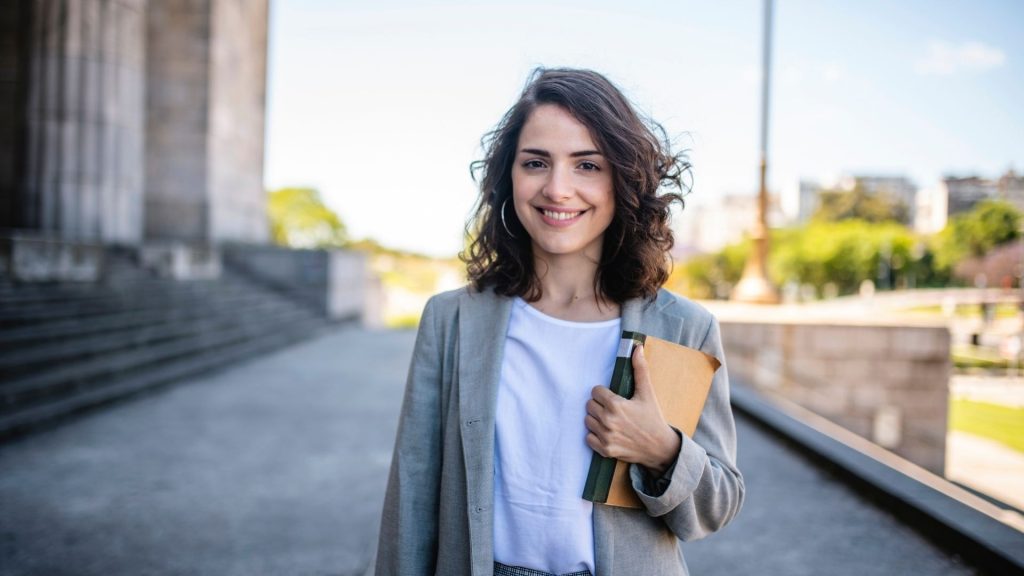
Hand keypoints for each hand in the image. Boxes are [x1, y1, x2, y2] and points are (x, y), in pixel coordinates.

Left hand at [585, 344, 680, 475]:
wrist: (660, 448)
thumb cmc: (653, 418)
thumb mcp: (648, 393)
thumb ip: (640, 370)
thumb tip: (637, 348)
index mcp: (616, 405)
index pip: (595, 391)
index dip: (603, 393)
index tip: (613, 397)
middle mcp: (608, 421)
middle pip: (589, 405)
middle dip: (599, 405)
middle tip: (612, 408)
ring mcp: (606, 437)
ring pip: (587, 420)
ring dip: (596, 419)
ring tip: (610, 419)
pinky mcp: (605, 450)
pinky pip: (588, 438)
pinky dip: (595, 435)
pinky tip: (608, 432)